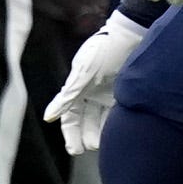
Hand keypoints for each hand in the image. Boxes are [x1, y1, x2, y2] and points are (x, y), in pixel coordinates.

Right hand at [45, 9, 148, 155]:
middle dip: (85, 135)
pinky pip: (115, 114)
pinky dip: (114, 124)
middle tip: (90, 147)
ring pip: (101, 119)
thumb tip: (49, 116)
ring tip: (102, 143)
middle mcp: (91, 92)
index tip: (74, 149)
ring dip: (100, 132)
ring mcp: (107, 93)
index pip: (70, 115)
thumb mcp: (84, 73)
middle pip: (85, 120)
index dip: (70, 132)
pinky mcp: (122, 93)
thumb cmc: (104, 50)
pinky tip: (115, 133)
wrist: (133, 34)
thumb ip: (68, 96)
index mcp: (78, 87)